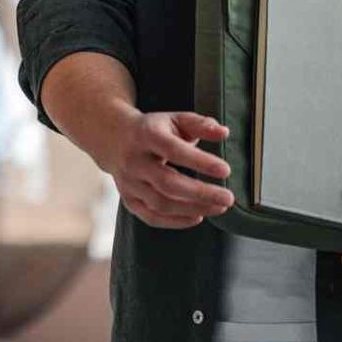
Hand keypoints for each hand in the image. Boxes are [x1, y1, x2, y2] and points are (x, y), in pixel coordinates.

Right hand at [94, 107, 233, 229]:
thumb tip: (224, 132)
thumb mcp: (176, 119)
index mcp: (146, 135)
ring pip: (160, 203)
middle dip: (201, 193)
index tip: (225, 170)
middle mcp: (134, 160)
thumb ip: (200, 125)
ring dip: (193, 208)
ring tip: (219, 207)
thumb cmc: (154, 129)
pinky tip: (197, 216)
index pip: (174, 150)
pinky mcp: (128, 199)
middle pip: (167, 183)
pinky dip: (176, 222)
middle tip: (228, 198)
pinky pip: (151, 217)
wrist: (114, 138)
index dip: (200, 162)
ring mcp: (128, 183)